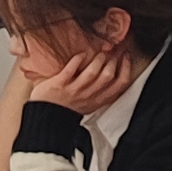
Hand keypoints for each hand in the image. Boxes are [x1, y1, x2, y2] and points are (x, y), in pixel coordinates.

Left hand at [19, 36, 135, 116]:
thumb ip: (100, 92)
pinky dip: (78, 59)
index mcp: (98, 101)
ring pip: (92, 72)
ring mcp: (74, 90)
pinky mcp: (59, 84)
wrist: (45, 117)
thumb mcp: (89, 104)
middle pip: (108, 76)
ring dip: (97, 59)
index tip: (125, 56)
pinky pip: (72, 68)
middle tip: (109, 53)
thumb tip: (111, 72)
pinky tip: (81, 54)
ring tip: (97, 53)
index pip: (120, 84)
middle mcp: (88, 96)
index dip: (126, 68)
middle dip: (111, 61)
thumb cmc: (66, 108)